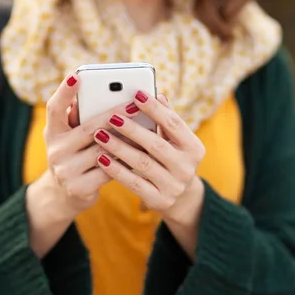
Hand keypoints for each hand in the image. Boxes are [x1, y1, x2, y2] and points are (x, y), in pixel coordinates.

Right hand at [27, 73, 140, 223]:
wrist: (65, 196)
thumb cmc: (76, 155)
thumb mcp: (71, 137)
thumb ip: (81, 118)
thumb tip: (102, 94)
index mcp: (52, 132)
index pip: (54, 108)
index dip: (64, 91)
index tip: (77, 75)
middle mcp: (55, 150)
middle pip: (88, 128)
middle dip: (114, 115)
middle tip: (134, 104)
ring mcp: (65, 171)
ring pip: (103, 150)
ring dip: (126, 139)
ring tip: (145, 127)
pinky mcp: (79, 188)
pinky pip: (109, 170)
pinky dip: (125, 161)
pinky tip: (140, 153)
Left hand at [93, 91, 205, 223]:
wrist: (180, 198)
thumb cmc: (172, 159)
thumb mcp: (175, 141)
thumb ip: (166, 120)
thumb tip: (158, 95)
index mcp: (194, 148)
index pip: (173, 123)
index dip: (155, 108)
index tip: (136, 94)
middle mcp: (187, 167)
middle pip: (156, 144)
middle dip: (132, 129)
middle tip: (111, 116)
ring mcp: (174, 186)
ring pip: (142, 164)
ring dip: (119, 148)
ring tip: (100, 136)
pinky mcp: (159, 200)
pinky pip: (134, 183)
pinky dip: (117, 170)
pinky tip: (102, 158)